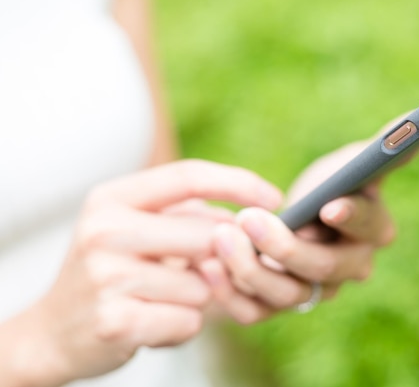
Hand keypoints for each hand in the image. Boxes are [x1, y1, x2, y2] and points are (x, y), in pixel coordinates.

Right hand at [3, 160, 281, 386]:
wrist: (52, 332)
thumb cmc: (109, 272)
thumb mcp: (133, 229)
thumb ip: (186, 217)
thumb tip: (244, 222)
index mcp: (112, 198)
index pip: (188, 176)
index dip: (239, 183)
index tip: (275, 198)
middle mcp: (105, 230)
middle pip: (209, 235)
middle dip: (219, 258)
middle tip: (197, 272)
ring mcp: (106, 275)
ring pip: (202, 285)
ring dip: (194, 299)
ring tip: (157, 301)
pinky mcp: (115, 320)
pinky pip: (189, 322)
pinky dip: (181, 328)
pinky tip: (150, 324)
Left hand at [200, 141, 399, 323]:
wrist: (297, 219)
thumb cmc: (328, 185)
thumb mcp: (352, 162)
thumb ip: (384, 145)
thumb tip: (414, 117)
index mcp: (373, 231)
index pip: (367, 226)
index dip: (350, 216)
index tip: (328, 205)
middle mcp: (349, 269)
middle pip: (322, 269)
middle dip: (284, 246)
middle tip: (249, 218)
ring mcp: (315, 292)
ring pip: (287, 295)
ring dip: (250, 269)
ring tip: (220, 236)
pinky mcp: (279, 306)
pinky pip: (255, 312)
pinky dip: (229, 293)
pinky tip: (208, 265)